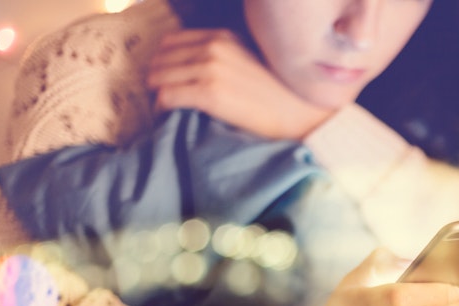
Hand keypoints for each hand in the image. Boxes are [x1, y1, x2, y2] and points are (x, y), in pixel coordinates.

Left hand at [146, 29, 332, 138]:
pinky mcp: (210, 94)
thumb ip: (226, 57)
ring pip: (159, 77)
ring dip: (156, 94)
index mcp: (223, 37)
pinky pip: (167, 97)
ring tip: (162, 109)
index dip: (163, 61)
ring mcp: (211, 69)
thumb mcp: (252, 62)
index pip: (172, 41)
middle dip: (156, 78)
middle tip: (159, 96)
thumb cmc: (281, 96)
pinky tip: (167, 117)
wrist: (302, 115)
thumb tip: (200, 70)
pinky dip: (161, 108)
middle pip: (161, 58)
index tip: (164, 79)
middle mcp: (214, 47)